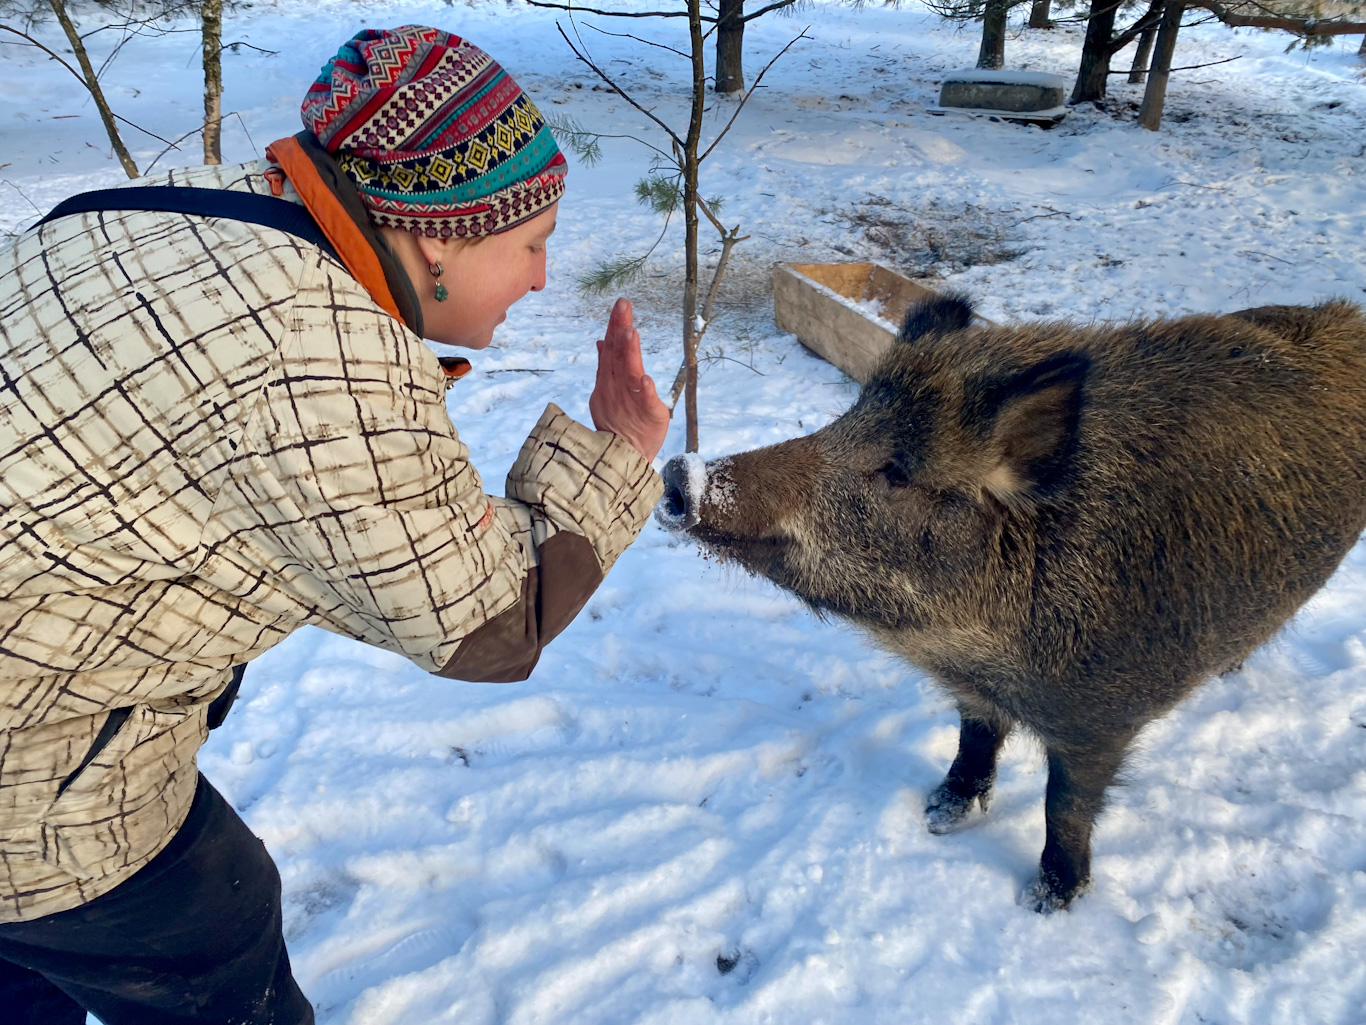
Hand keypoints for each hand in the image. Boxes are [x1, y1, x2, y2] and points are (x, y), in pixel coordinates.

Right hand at [589, 298, 669, 461]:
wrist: (622, 456)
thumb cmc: (618, 421)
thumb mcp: (607, 391)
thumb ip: (606, 366)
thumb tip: (602, 341)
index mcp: (611, 378)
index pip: (612, 347)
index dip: (614, 326)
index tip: (620, 304)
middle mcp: (619, 385)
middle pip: (619, 354)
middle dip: (620, 329)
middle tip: (623, 307)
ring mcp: (631, 399)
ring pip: (630, 372)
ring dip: (630, 352)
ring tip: (631, 333)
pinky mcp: (649, 413)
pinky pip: (646, 400)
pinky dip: (644, 389)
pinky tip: (645, 378)